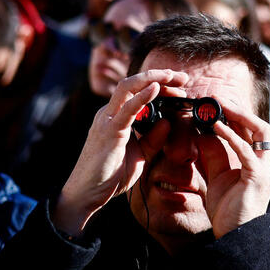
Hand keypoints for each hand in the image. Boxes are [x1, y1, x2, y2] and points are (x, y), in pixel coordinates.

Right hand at [54, 69, 188, 234]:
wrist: (86, 194)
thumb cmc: (109, 175)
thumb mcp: (140, 155)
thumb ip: (153, 139)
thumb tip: (168, 123)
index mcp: (116, 117)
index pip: (138, 92)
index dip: (160, 85)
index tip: (181, 87)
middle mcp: (109, 113)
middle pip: (133, 83)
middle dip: (159, 75)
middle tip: (182, 77)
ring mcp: (107, 120)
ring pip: (128, 87)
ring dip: (153, 79)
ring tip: (173, 76)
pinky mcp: (109, 131)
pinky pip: (127, 108)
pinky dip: (142, 96)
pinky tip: (156, 88)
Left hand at [196, 103, 269, 238]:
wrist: (235, 236)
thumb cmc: (228, 210)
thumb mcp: (217, 176)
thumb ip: (214, 154)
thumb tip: (203, 133)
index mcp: (257, 162)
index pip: (250, 131)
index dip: (234, 115)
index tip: (215, 103)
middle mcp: (265, 162)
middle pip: (259, 126)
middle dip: (240, 109)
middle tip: (218, 98)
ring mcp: (264, 168)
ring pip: (258, 131)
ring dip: (239, 115)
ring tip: (219, 104)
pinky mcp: (257, 176)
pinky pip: (244, 149)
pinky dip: (230, 135)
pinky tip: (215, 126)